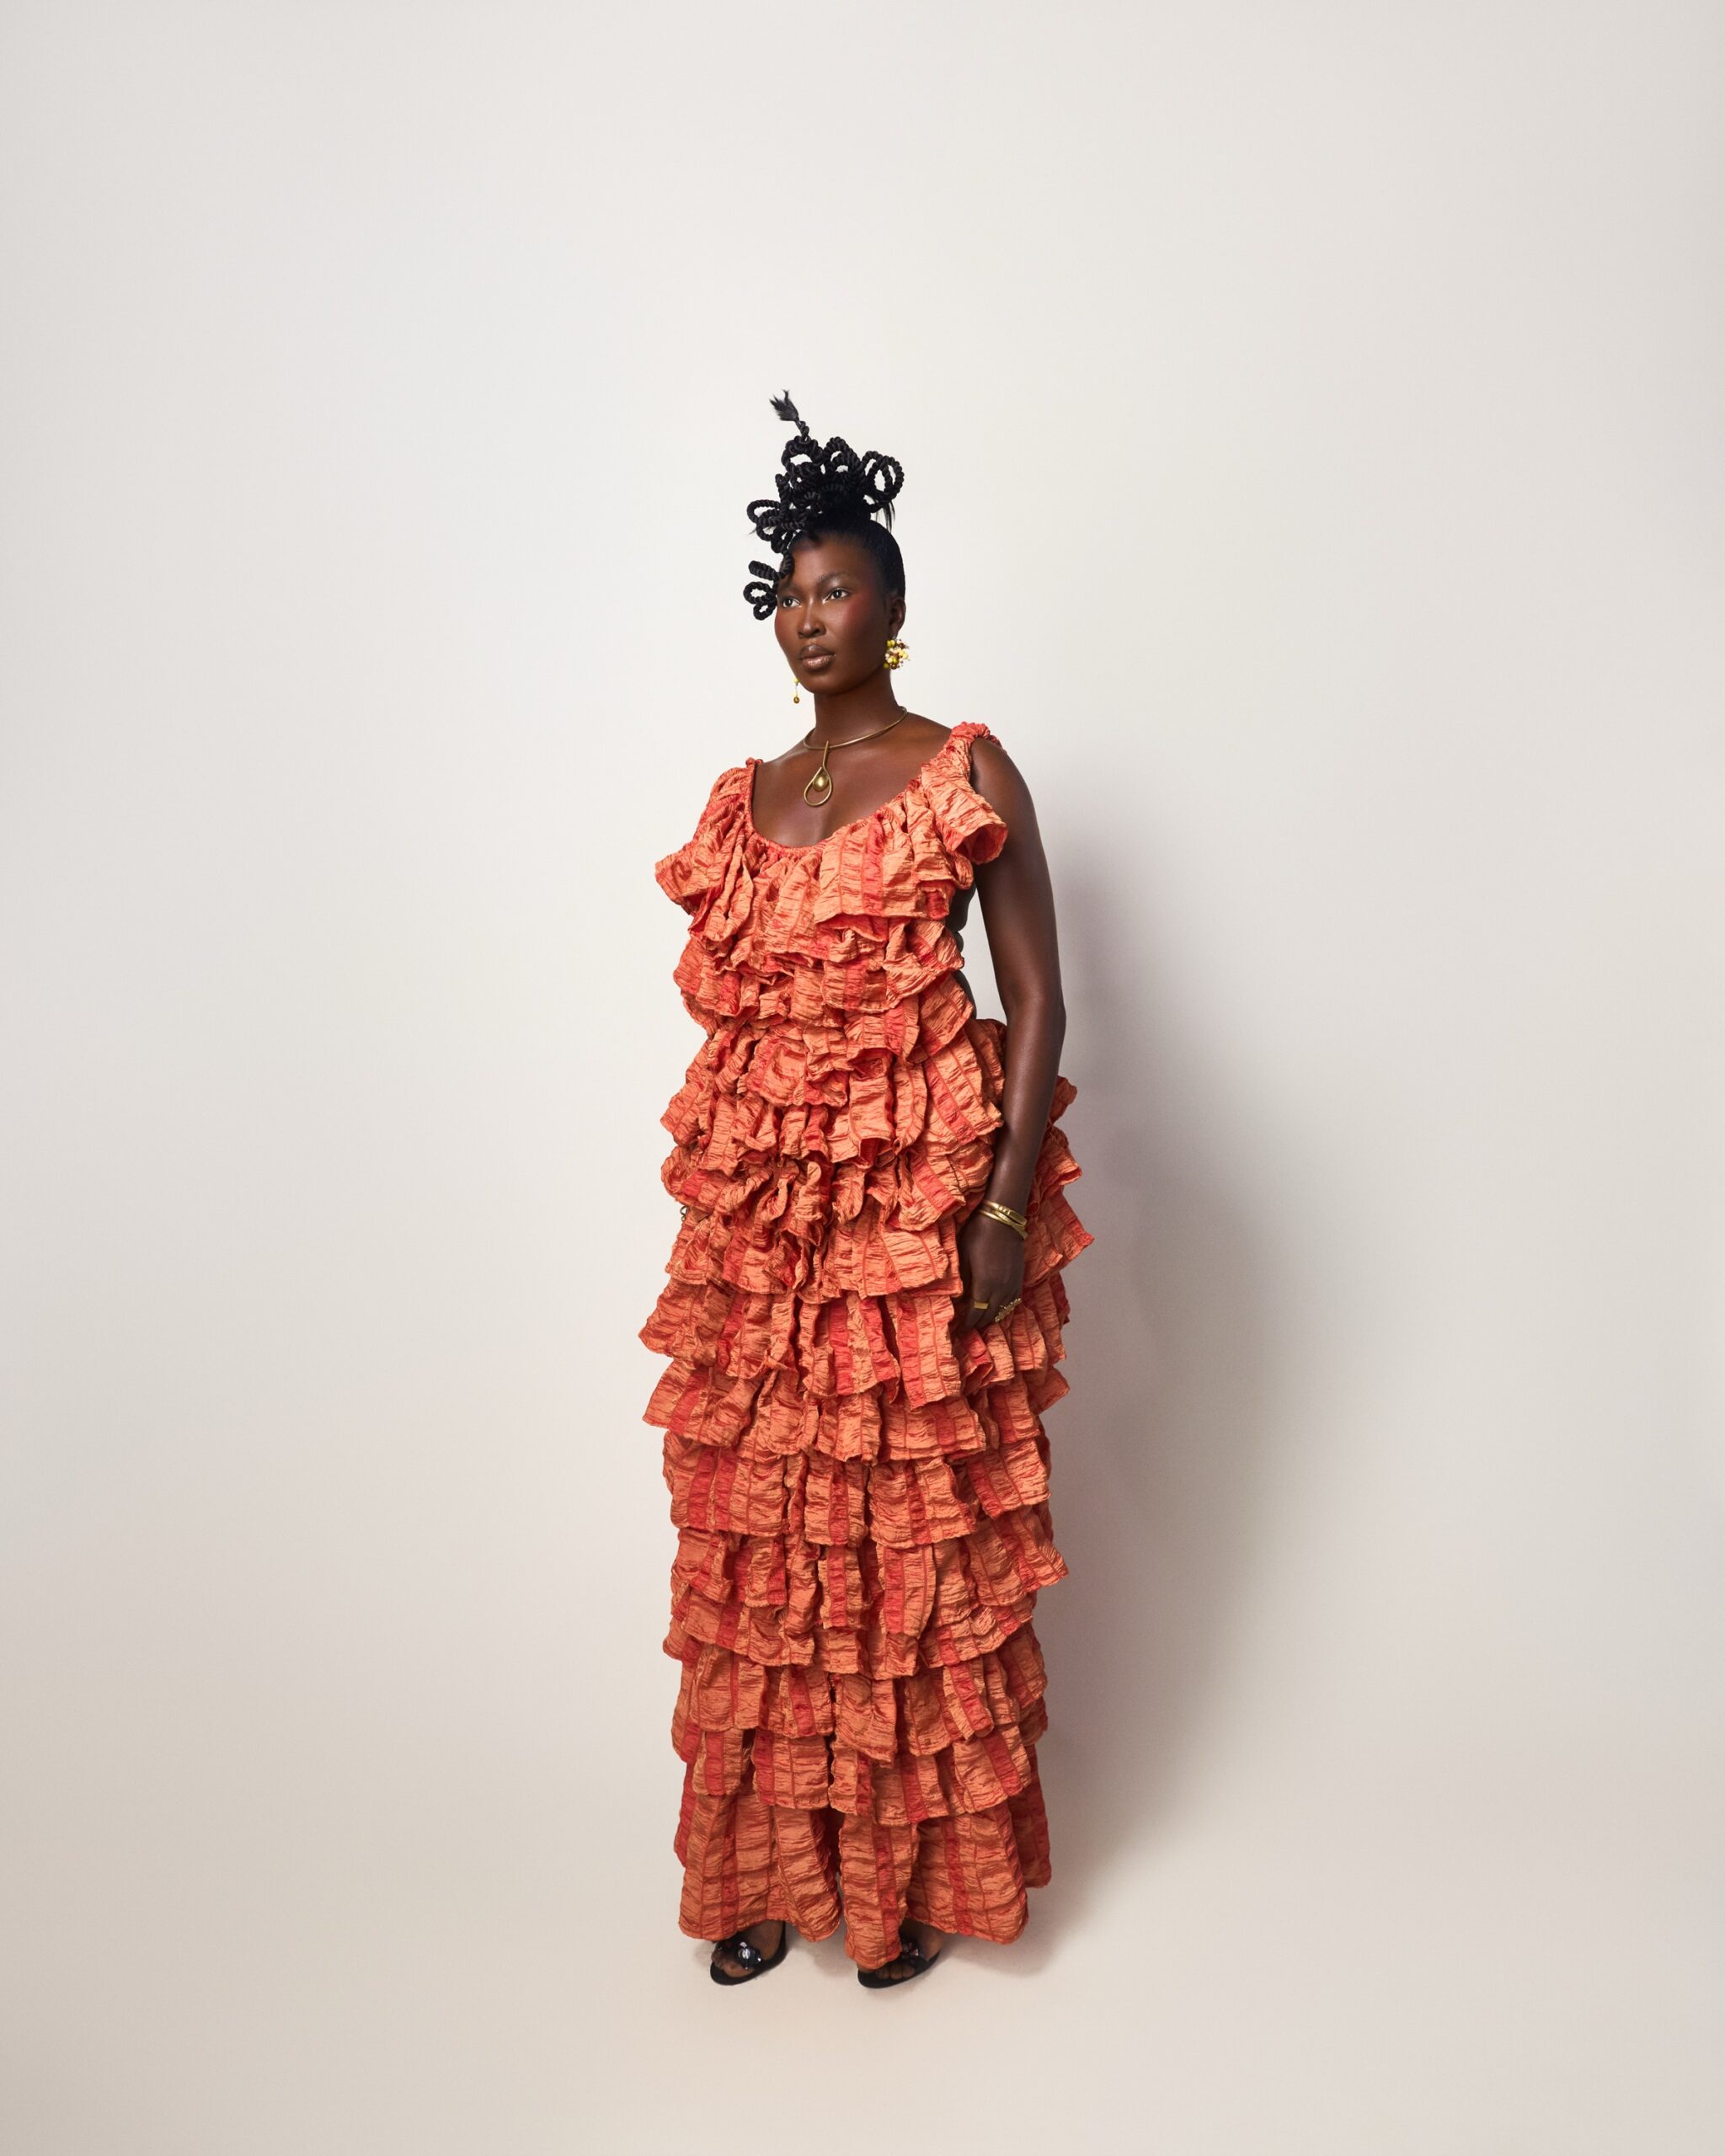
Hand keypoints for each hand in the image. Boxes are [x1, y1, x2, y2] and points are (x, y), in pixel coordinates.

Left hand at [952, 1212, 1025, 1335]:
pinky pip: (1013, 1302)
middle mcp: (1001, 1290)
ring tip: (981, 1319)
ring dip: (992, 1317)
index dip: (968, 1323)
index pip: (975, 1313)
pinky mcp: (1019, 1279)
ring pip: (1003, 1311)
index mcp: (984, 1285)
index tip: (960, 1328)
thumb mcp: (963, 1257)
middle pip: (990, 1316)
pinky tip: (996, 1307)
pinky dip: (1004, 1309)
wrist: (1003, 1220)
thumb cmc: (978, 1234)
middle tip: (968, 1326)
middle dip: (978, 1323)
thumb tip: (960, 1299)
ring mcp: (1012, 1285)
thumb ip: (963, 1280)